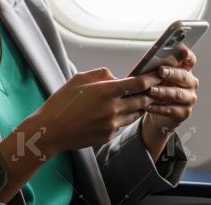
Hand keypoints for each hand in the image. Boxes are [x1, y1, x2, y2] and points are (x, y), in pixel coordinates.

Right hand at [23, 67, 162, 157]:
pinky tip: (115, 113)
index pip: (139, 83)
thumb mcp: (79, 79)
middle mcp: (112, 109)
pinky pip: (123, 124)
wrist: (51, 130)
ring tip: (136, 99)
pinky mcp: (108, 136)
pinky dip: (124, 117)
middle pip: (143, 99)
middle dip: (150, 93)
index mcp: (106, 91)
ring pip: (136, 113)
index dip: (152, 78)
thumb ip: (101, 74)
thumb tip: (115, 76)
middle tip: (154, 87)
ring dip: (139, 106)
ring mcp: (112, 124)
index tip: (159, 74)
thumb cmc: (61, 103)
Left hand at [141, 43, 198, 154]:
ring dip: (163, 92)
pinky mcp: (184, 112)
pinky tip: (148, 105)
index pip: (190, 60)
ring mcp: (189, 98)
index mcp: (185, 70)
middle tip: (160, 71)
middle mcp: (190, 83)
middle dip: (172, 73)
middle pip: (184, 76)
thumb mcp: (156, 77)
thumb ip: (156, 68)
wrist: (157, 113)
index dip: (188, 55)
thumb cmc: (157, 89)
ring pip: (177, 94)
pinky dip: (159, 107)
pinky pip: (171, 109)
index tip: (182, 51)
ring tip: (151, 91)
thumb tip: (148, 60)